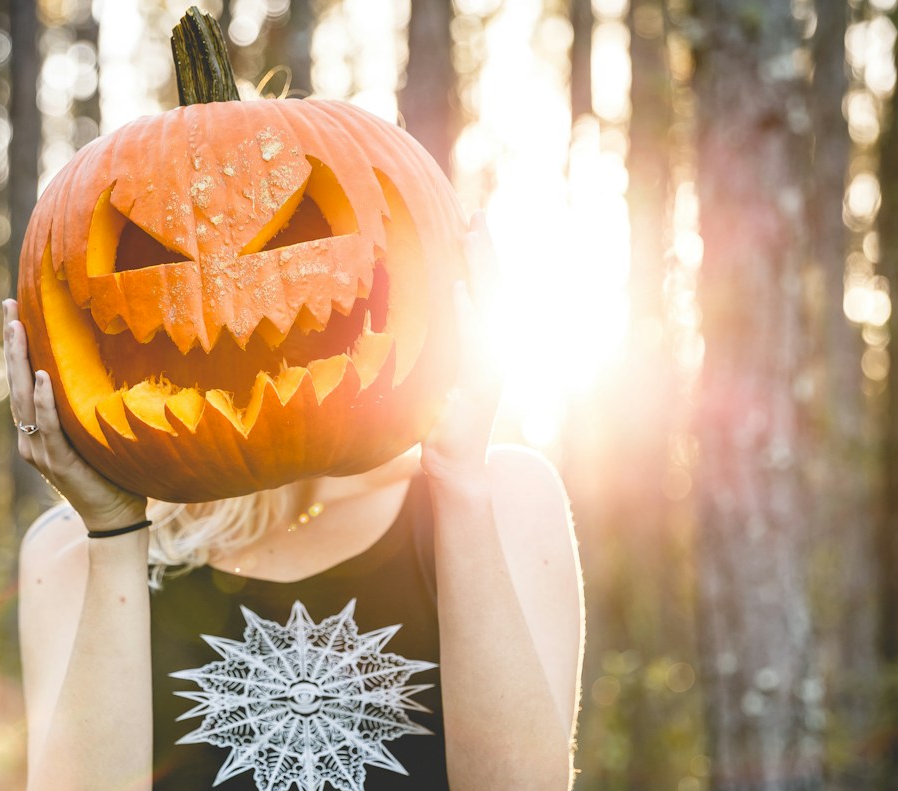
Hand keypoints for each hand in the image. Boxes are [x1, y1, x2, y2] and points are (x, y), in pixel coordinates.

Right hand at [4, 299, 148, 531]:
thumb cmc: (111, 473)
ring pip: (25, 400)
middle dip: (13, 344)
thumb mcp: (94, 432)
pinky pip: (49, 426)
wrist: (115, 517)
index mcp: (37, 430)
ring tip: (17, 328)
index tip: (13, 312)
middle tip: (9, 308)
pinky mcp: (58, 462)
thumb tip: (104, 364)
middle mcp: (31, 438)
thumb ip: (87, 406)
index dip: (17, 348)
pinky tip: (43, 376)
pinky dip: (45, 401)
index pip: (23, 381)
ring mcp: (40, 451)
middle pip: (16, 383)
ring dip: (21, 362)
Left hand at [421, 211, 505, 488]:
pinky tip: (458, 288)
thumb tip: (404, 322)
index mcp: (484, 347)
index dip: (481, 258)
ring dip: (480, 269)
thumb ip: (430, 352)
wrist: (457, 470)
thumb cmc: (439, 425)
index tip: (472, 222)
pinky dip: (467, 314)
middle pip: (493, 290)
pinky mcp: (476, 387)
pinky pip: (471, 344)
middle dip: (485, 251)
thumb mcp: (433, 381)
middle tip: (475, 213)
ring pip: (489, 308)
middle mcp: (493, 352)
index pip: (486, 293)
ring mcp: (488, 367)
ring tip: (471, 235)